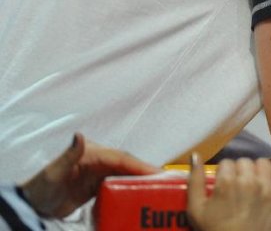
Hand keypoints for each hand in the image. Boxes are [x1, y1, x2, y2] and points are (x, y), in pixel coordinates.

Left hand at [19, 132, 159, 218]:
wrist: (32, 205)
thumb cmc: (42, 187)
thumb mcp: (54, 172)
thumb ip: (69, 154)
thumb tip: (79, 136)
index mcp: (92, 153)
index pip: (121, 158)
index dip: (140, 165)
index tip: (157, 173)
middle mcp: (99, 160)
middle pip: (128, 165)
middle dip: (147, 172)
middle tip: (168, 181)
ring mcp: (100, 173)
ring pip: (127, 174)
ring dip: (143, 180)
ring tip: (161, 188)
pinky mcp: (99, 185)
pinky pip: (120, 185)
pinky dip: (133, 188)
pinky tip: (142, 195)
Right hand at [187, 155, 270, 230]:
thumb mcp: (196, 210)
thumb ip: (194, 181)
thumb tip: (195, 156)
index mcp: (226, 183)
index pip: (226, 163)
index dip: (223, 175)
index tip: (224, 186)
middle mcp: (249, 181)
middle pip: (244, 162)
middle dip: (239, 172)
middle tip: (237, 188)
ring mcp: (268, 187)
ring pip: (263, 162)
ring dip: (257, 171)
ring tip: (252, 184)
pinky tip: (267, 183)